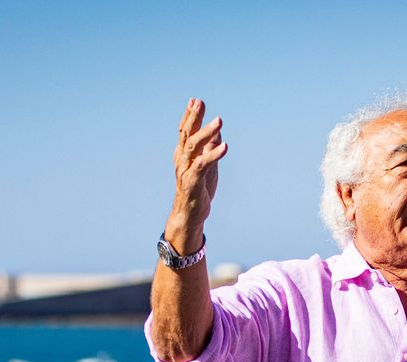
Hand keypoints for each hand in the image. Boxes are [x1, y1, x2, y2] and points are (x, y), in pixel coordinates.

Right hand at [166, 98, 227, 248]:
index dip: (189, 115)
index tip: (195, 101)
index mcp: (184, 155)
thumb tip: (217, 133)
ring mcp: (185, 171)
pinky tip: (225, 146)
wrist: (190, 216)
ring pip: (193, 147)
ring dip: (206, 132)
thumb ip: (210, 149)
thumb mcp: (207, 167)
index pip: (184, 131)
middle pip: (186, 134)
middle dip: (193, 117)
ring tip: (219, 121)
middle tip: (201, 103)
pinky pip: (203, 165)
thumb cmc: (199, 190)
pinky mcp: (192, 182)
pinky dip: (214, 155)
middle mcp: (181, 160)